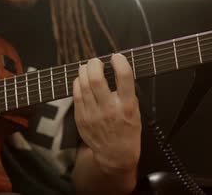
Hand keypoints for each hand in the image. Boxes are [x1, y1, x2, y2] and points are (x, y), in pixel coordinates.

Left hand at [72, 54, 140, 174]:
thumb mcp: (135, 111)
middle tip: (96, 61)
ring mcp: (93, 114)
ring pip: (83, 84)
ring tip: (88, 67)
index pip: (124, 78)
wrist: (115, 154)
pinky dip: (78, 83)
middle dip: (95, 64)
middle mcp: (109, 109)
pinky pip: (76, 94)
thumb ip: (127, 92)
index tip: (116, 57)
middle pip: (96, 79)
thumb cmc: (127, 130)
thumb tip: (118, 70)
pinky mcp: (81, 118)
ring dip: (84, 71)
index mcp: (126, 106)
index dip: (120, 62)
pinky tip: (81, 80)